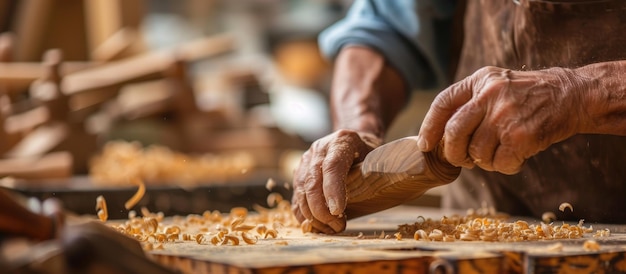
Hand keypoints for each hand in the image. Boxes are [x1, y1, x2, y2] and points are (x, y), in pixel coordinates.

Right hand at [291, 130, 381, 233]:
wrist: (353, 141)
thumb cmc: (369, 154)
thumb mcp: (377, 158)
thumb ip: (372, 174)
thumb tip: (371, 199)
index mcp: (341, 141)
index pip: (332, 166)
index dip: (332, 189)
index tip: (337, 211)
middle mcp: (319, 149)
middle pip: (312, 182)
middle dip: (322, 210)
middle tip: (338, 226)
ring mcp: (306, 160)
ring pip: (301, 192)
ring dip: (313, 216)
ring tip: (330, 228)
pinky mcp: (299, 173)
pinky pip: (297, 197)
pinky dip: (305, 215)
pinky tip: (318, 225)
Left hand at [417, 66, 583, 173]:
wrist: (572, 96)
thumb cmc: (529, 96)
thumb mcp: (496, 84)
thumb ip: (470, 102)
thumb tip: (439, 137)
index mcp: (479, 81)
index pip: (442, 104)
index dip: (429, 127)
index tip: (424, 145)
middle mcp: (489, 95)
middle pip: (454, 133)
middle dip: (454, 153)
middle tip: (463, 160)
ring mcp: (504, 116)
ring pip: (477, 152)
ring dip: (485, 162)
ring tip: (500, 153)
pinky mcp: (520, 136)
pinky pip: (499, 163)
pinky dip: (505, 167)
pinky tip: (516, 157)